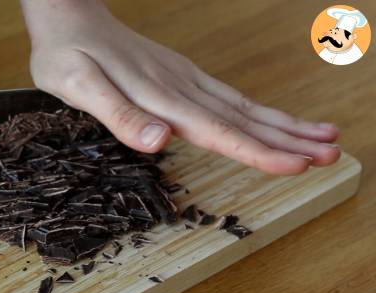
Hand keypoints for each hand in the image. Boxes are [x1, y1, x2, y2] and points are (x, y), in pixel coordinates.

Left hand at [21, 0, 339, 174]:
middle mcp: (180, 89)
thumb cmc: (67, 55)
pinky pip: (226, 96)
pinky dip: (255, 112)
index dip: (257, 151)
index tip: (298, 166)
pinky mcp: (179, 75)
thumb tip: (160, 140)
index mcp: (161, 98)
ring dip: (283, 125)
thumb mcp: (78, 87)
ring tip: (323, 137)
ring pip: (241, 106)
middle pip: (242, 118)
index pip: (218, 130)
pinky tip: (271, 120)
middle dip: (287, 140)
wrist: (69, 18)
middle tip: (333, 155)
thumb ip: (119, 115)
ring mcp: (183, 80)